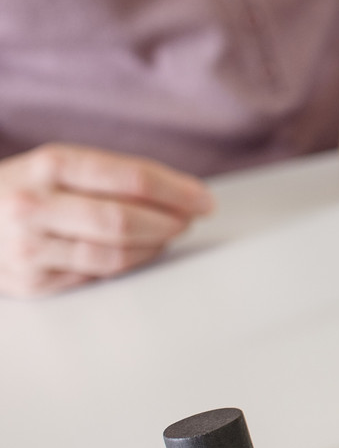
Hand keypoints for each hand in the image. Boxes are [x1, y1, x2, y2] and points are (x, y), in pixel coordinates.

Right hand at [0, 143, 213, 297]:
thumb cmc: (24, 188)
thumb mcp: (59, 164)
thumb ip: (112, 176)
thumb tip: (180, 194)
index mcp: (50, 165)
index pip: (132, 179)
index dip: (178, 191)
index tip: (204, 199)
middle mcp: (34, 206)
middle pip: (124, 221)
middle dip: (170, 222)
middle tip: (191, 219)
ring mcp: (28, 249)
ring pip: (113, 254)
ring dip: (154, 245)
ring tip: (169, 233)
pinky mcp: (29, 283)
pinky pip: (95, 276)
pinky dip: (128, 263)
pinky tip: (140, 251)